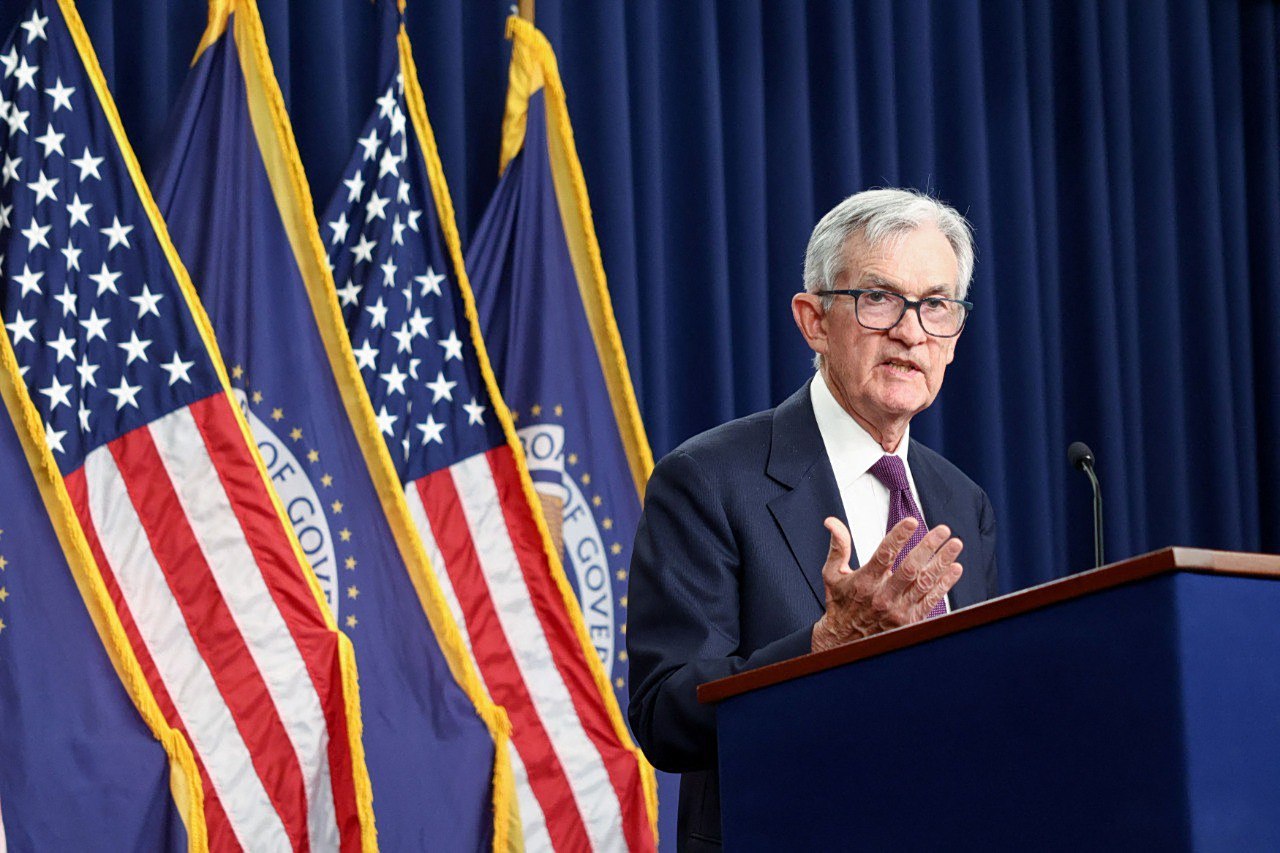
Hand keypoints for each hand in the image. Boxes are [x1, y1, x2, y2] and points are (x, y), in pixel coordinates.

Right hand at [810, 516, 962, 652]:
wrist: (844, 642)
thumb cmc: (840, 604)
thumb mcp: (832, 574)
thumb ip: (838, 546)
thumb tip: (832, 521)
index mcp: (864, 582)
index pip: (884, 555)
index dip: (898, 537)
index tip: (911, 522)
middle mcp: (882, 597)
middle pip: (910, 568)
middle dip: (928, 547)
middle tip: (942, 530)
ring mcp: (898, 610)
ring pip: (924, 583)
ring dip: (941, 562)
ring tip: (955, 545)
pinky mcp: (909, 621)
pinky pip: (931, 601)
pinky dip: (944, 585)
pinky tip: (955, 569)